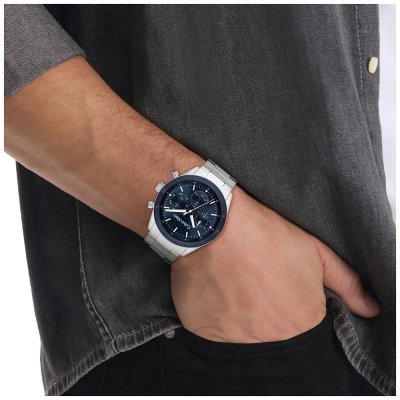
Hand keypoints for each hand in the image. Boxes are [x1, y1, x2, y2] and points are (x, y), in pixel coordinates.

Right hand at [171, 187, 379, 342]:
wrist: (215, 223)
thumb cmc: (266, 233)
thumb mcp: (315, 251)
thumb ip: (347, 284)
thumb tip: (371, 309)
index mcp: (304, 321)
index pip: (306, 331)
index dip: (292, 308)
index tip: (280, 289)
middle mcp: (273, 338)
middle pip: (276, 337)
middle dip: (270, 316)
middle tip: (259, 286)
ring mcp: (237, 339)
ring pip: (245, 337)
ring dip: (244, 318)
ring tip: (238, 286)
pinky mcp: (206, 333)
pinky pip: (217, 335)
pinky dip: (219, 319)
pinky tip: (219, 292)